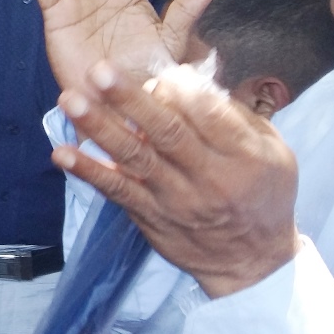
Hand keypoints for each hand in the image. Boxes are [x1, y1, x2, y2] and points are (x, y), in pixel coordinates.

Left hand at [56, 61, 298, 298]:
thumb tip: (189, 80)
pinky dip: (89, 171)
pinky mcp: (150, 216)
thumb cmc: (262, 195)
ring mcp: (175, 199)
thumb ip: (235, 116)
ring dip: (100, 128)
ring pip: (136, 159)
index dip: (182, 90)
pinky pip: (117, 191)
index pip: (209, 116)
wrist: (251, 263)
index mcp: (244, 156)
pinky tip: (61, 153)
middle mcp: (208, 178)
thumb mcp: (272, 152)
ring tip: (71, 101)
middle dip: (130, 99)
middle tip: (99, 71)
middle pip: (167, 133)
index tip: (162, 71)